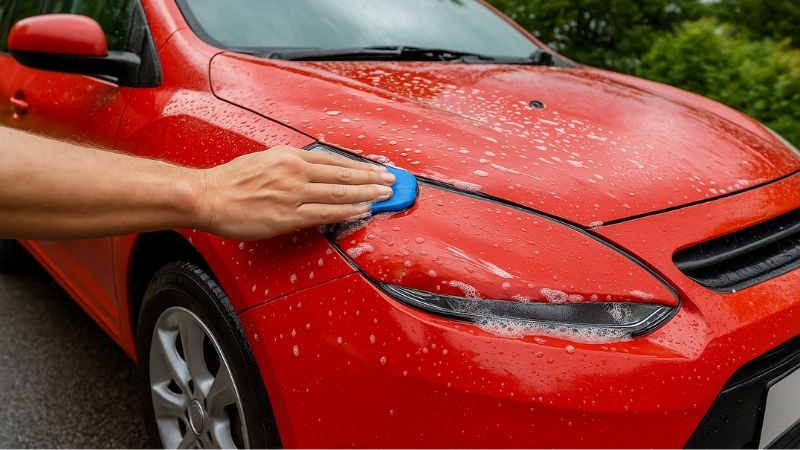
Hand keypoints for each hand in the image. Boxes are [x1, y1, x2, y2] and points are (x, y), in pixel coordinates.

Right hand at [194, 146, 394, 239]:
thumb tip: (313, 172)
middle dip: (371, 178)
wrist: (207, 196)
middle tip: (392, 181)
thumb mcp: (264, 160)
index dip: (360, 166)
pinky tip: (362, 210)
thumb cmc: (230, 181)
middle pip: (343, 174)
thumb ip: (291, 166)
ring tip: (385, 195)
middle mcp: (295, 172)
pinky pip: (325, 213)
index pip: (335, 160)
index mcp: (290, 157)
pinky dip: (347, 211)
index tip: (376, 169)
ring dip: (366, 194)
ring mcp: (293, 194)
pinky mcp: (287, 216)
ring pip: (339, 193)